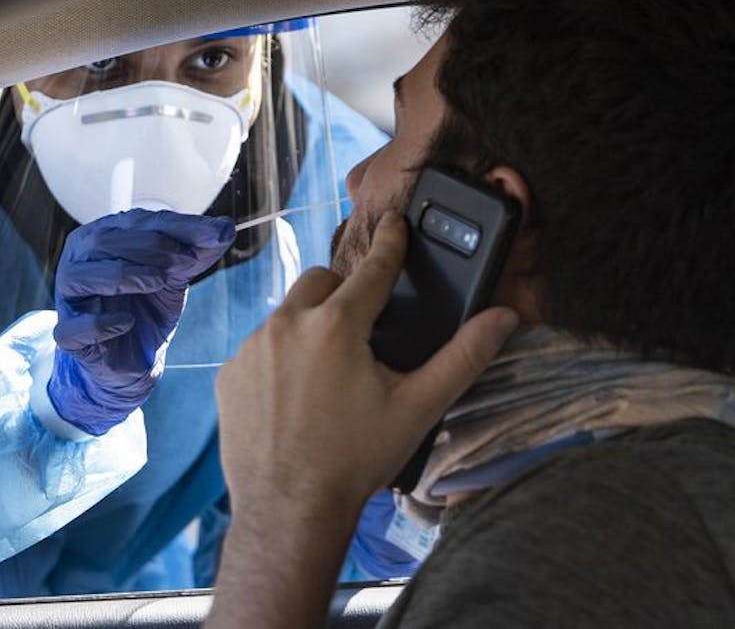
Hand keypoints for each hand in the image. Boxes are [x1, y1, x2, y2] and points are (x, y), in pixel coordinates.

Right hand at [47, 208, 235, 434]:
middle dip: (150, 247)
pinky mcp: (69, 335)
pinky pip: (73, 327)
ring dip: (124, 274)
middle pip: (104, 241)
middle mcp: (80, 262)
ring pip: (81, 276)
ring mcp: (70, 299)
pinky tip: (126, 322)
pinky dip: (100, 323)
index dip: (178, 227)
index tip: (215, 236)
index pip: (137, 221)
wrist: (137, 359)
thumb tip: (226, 227)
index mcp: (104, 237)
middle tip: (185, 261)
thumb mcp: (178, 274)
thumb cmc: (149, 306)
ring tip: (159, 281)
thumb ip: (199, 250)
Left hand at [215, 210, 518, 540]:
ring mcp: (253, 348)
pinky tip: (295, 397)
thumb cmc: (356, 459)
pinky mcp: (230, 374)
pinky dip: (279, 360)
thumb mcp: (418, 407)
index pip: (373, 268)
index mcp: (337, 324)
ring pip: (288, 314)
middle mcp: (288, 324)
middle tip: (362, 331)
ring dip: (310, 328)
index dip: (391, 243)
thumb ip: (463, 357)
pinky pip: (260, 349)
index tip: (395, 222)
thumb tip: (503, 318)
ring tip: (329, 372)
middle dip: (344, 295)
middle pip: (322, 282)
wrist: (289, 511)